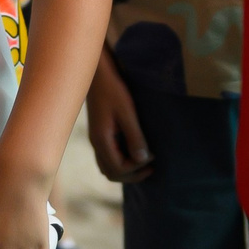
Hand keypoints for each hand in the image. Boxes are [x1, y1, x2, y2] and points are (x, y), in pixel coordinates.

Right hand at [85, 49, 152, 182]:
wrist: (97, 73)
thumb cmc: (112, 89)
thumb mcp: (127, 112)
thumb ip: (134, 136)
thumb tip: (143, 159)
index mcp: (101, 140)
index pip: (118, 168)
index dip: (136, 168)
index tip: (152, 156)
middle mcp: (96, 143)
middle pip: (111, 173)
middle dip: (131, 174)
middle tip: (152, 167)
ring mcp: (96, 138)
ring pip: (108, 166)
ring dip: (126, 169)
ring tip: (145, 162)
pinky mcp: (99, 132)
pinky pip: (108, 156)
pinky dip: (121, 160)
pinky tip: (134, 150)